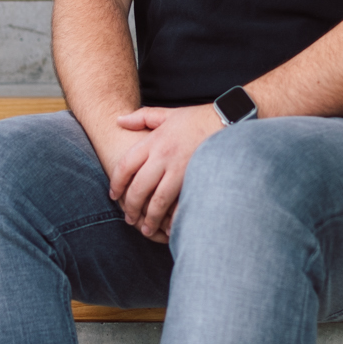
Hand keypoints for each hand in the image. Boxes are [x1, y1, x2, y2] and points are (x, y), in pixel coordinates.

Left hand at [106, 104, 222, 242]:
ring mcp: (181, 169)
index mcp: (153, 141)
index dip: (117, 183)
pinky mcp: (196, 179)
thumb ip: (140, 117)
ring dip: (150, 218)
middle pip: (139, 188)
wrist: (228, 120)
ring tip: (146, 229)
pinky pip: (182, 204)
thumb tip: (118, 120)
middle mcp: (164, 156)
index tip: (114, 195)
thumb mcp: (166, 114)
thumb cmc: (196, 118)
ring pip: (158, 200)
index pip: (126, 166)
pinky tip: (170, 229)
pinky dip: (175, 219)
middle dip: (131, 207)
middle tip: (129, 219)